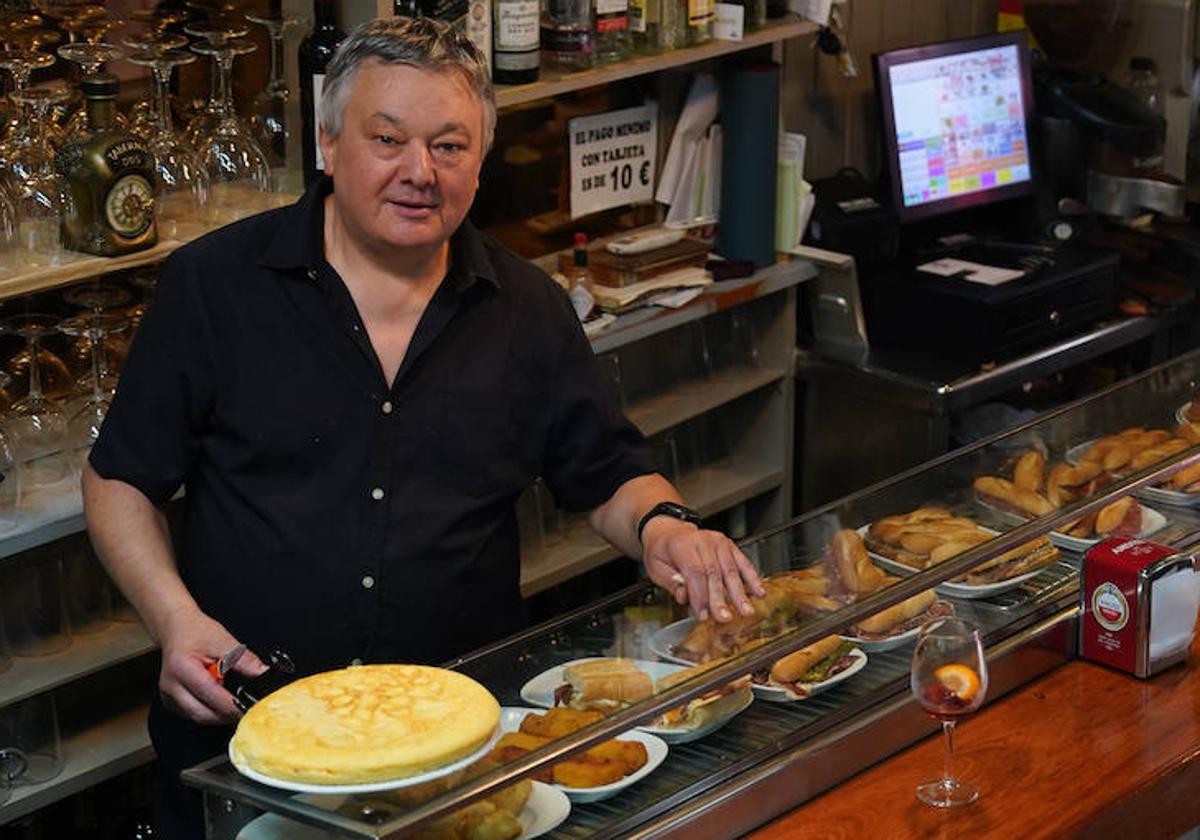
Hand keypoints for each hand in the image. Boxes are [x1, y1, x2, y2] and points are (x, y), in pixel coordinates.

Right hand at [157, 607, 267, 724]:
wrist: (176, 628)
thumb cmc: (195, 632)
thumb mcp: (224, 641)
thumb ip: (245, 660)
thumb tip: (263, 673)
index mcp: (182, 668)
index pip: (210, 694)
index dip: (232, 705)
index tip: (250, 707)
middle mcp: (170, 685)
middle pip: (202, 714)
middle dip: (227, 715)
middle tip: (246, 708)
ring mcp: (167, 695)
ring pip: (197, 718)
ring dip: (218, 714)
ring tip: (232, 699)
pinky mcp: (170, 702)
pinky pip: (192, 715)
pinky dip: (209, 711)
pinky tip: (217, 698)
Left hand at [641, 518, 764, 621]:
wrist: (668, 531)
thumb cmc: (662, 551)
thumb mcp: (657, 568)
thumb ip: (672, 585)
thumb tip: (685, 597)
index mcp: (681, 546)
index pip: (695, 573)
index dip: (700, 596)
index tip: (703, 615)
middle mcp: (702, 541)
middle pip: (714, 573)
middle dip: (720, 599)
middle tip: (724, 618)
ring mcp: (717, 542)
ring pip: (730, 570)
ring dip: (739, 593)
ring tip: (746, 610)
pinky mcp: (728, 545)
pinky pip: (742, 562)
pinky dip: (752, 578)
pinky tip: (759, 591)